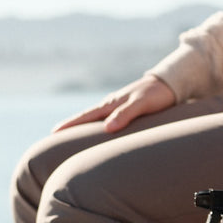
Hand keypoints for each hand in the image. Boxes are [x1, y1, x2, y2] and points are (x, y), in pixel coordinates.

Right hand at [52, 73, 175, 133]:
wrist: (169, 84)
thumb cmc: (156, 94)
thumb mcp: (142, 103)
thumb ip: (126, 114)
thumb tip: (107, 128)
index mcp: (111, 104)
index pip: (85, 116)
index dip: (69, 125)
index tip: (53, 133)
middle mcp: (110, 105)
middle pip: (85, 118)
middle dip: (70, 127)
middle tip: (53, 137)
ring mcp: (116, 107)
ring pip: (94, 119)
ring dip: (82, 127)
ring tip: (70, 138)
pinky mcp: (125, 110)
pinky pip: (106, 120)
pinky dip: (97, 126)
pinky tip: (97, 132)